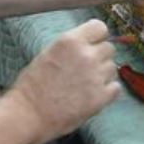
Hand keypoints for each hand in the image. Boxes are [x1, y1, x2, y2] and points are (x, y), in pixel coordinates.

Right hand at [7, 18, 119, 143]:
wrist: (28, 115)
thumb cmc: (32, 85)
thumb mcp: (50, 52)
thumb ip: (72, 46)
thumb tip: (89, 44)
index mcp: (71, 41)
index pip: (100, 28)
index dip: (97, 37)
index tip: (92, 45)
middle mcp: (86, 55)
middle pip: (109, 48)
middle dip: (100, 57)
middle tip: (86, 69)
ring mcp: (95, 77)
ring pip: (113, 68)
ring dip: (103, 74)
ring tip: (86, 84)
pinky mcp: (100, 98)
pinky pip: (116, 87)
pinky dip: (108, 91)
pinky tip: (93, 95)